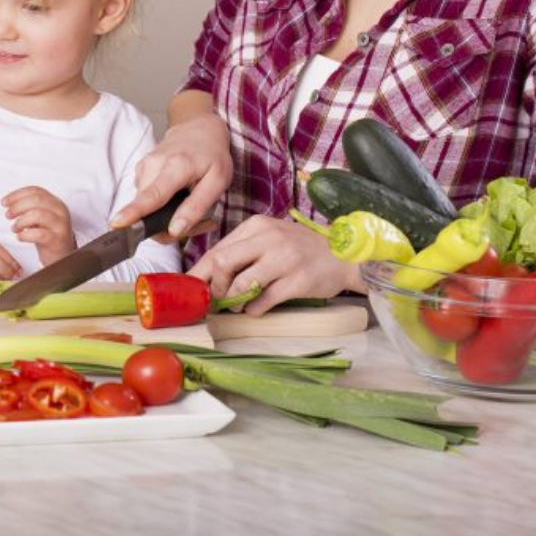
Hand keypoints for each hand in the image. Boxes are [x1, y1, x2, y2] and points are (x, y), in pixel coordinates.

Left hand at [3, 186, 74, 265]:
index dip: (17, 194)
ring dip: (21, 221)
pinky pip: (39, 234)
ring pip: (38, 214)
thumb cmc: (48, 236)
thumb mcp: (40, 218)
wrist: (62, 256)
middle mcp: (60, 211)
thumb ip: (29, 208)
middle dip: (18, 206)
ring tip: (14, 228)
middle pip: (36, 199)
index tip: (4, 202)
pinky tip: (20, 237)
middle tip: (8, 215)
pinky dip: (26, 235)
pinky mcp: (58, 240)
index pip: (35, 191)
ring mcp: (60, 225)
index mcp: (55, 202)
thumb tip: (9, 202)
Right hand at [112, 112, 232, 236]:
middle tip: (201, 223)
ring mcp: (144, 166)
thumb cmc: (213, 156)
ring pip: (147, 207)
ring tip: (192, 207)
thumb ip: (196, 207)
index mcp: (176, 167)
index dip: (134, 213)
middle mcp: (153, 165)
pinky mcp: (140, 170)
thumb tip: (174, 231)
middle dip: (168, 227)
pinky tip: (178, 198)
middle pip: (148, 210)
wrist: (200, 129)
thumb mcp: (218, 182)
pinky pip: (146, 199)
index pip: (152, 195)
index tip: (117, 224)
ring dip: (166, 217)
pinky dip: (161, 206)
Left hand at [187, 214, 364, 313]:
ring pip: (241, 284)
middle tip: (216, 299)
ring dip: (233, 301)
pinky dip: (254, 309)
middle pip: (222, 262)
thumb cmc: (301, 248)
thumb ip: (243, 250)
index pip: (217, 249)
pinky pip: (264, 300)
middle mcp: (268, 238)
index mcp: (256, 226)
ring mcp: (284, 259)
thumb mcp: (270, 238)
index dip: (200, 272)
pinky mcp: (298, 280)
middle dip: (213, 286)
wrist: (344, 256)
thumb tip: (208, 274)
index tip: (192, 288)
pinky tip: (255, 309)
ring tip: (236, 306)